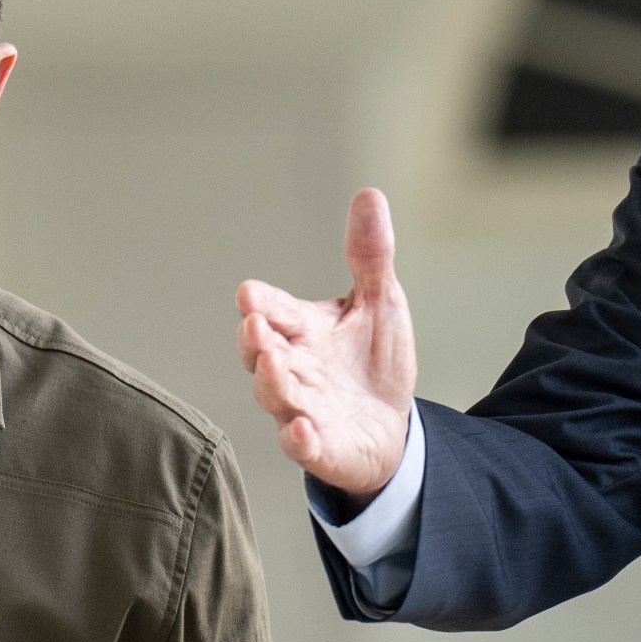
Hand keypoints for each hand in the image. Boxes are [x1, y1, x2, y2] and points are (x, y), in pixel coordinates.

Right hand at [236, 188, 418, 500]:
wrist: (391, 427)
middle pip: (261, 354)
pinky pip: (301, 446)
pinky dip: (298, 439)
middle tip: (256, 326)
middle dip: (256, 341)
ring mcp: (302, 409)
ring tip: (277, 365)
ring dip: (273, 383)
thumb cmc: (373, 362)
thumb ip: (370, 255)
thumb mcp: (380, 302)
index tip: (250, 295)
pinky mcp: (319, 447)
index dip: (260, 303)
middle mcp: (294, 368)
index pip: (273, 311)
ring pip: (275, 397)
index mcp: (303, 330)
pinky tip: (301, 429)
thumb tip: (370, 194)